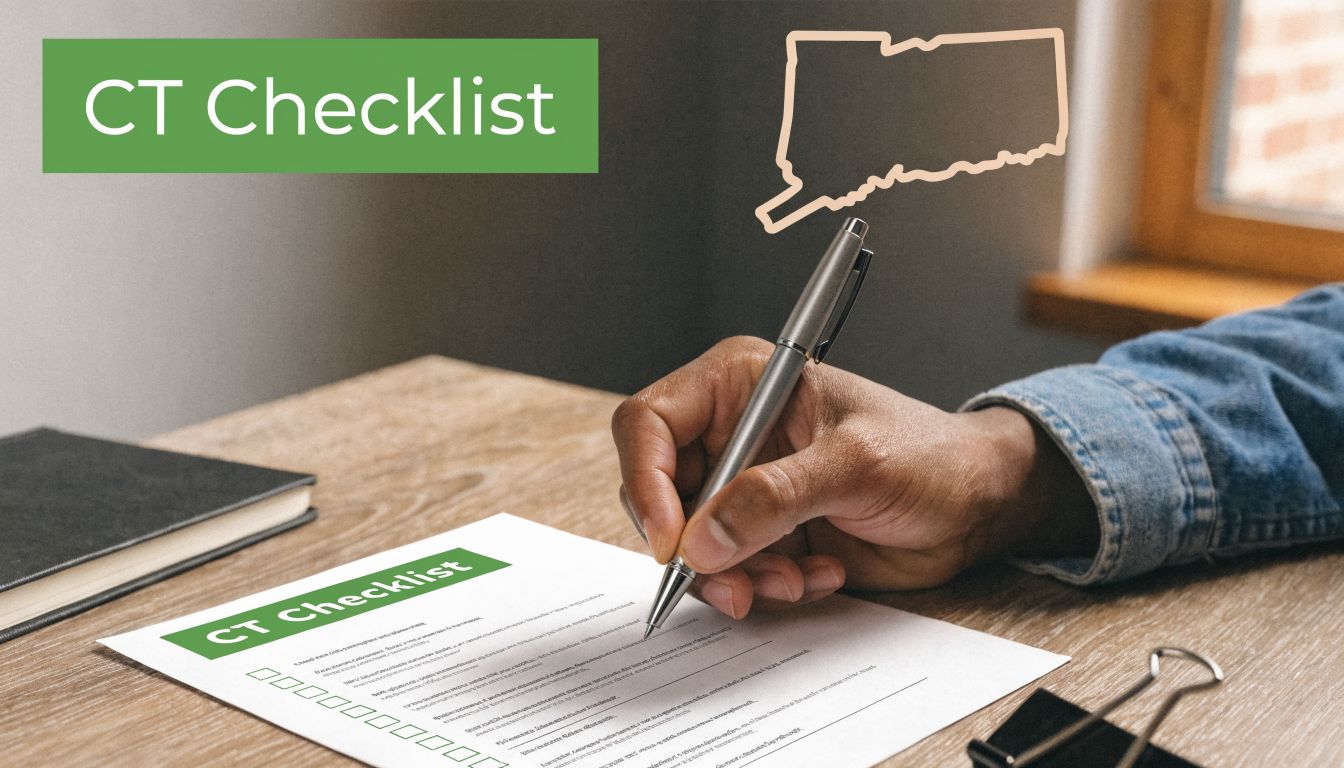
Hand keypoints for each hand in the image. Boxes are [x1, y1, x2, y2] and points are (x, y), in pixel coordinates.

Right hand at [612, 336, 1097, 618]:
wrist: (978, 506)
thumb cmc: (930, 454)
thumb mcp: (855, 464)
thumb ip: (776, 497)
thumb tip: (704, 538)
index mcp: (740, 384)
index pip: (651, 422)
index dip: (647, 481)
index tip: (672, 540)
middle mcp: (732, 434)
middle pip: (660, 493)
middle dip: (695, 546)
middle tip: (735, 580)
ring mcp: (745, 489)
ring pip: (692, 545)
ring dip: (736, 576)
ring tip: (793, 580)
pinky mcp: (763, 535)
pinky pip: (730, 574)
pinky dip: (766, 587)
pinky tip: (818, 574)